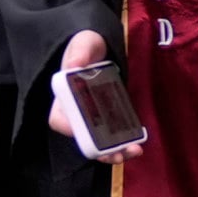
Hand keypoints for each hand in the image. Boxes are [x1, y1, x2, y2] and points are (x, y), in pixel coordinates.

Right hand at [49, 29, 142, 163]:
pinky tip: (138, 144)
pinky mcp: (108, 118)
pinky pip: (113, 136)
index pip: (59, 119)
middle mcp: (76, 112)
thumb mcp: (85, 42)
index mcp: (64, 96)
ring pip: (98, 142)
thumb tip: (75, 64)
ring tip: (134, 151)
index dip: (70, 129)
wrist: (104, 48)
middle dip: (98, 150)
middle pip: (82, 138)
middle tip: (118, 154)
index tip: (87, 133)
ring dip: (114, 151)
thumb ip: (80, 51)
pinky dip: (123, 143)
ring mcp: (93, 117)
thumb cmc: (89, 45)